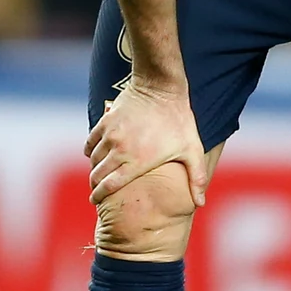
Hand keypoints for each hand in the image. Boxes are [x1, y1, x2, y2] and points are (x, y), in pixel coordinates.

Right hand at [85, 81, 209, 206]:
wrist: (161, 87)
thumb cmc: (179, 120)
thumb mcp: (192, 150)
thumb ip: (197, 178)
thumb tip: (200, 203)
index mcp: (138, 162)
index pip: (110, 186)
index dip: (100, 196)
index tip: (96, 200)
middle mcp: (120, 150)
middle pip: (97, 175)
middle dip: (95, 186)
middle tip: (96, 191)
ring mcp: (110, 135)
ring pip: (93, 159)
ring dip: (94, 169)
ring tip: (98, 174)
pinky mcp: (105, 121)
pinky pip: (90, 141)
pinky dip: (90, 150)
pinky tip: (94, 154)